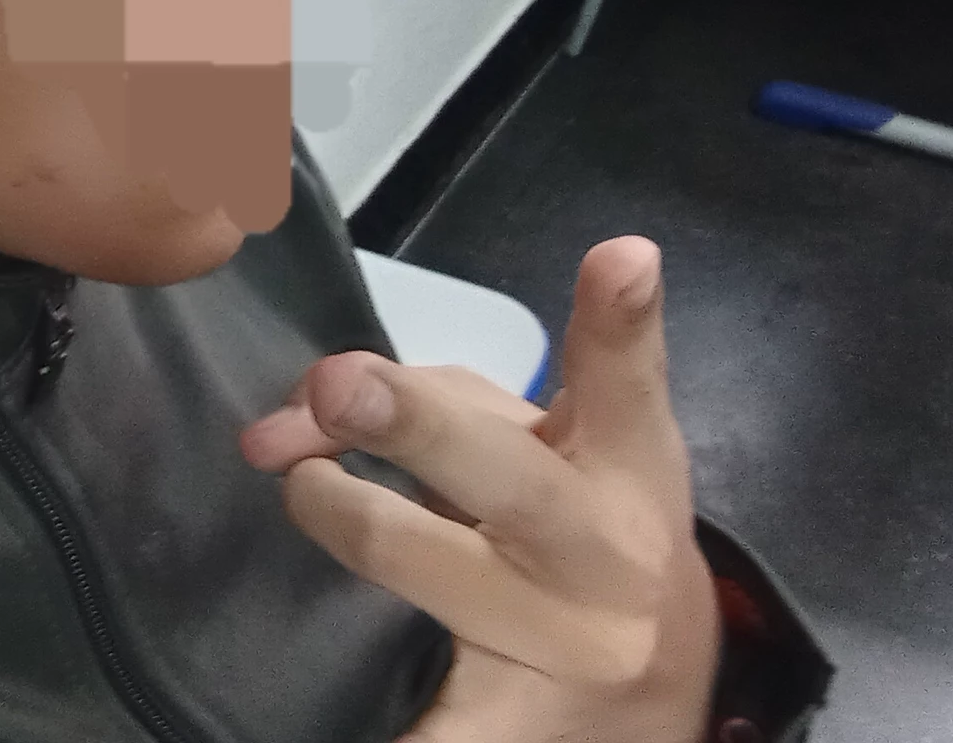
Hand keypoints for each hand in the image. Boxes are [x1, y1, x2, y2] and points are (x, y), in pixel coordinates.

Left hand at [240, 237, 719, 740]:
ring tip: (303, 484)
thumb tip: (307, 396)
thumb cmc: (576, 522)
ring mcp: (558, 647)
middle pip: (502, 476)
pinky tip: (339, 730)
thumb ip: (441, 398)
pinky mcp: (509, 725)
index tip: (621, 256)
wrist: (649, 683)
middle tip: (334, 387)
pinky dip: (402, 734)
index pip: (626, 384)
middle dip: (415, 422)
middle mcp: (600, 555)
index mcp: (626, 468)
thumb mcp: (552, 443)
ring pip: (424, 561)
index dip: (622, 319)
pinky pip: (439, 729)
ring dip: (339, 509)